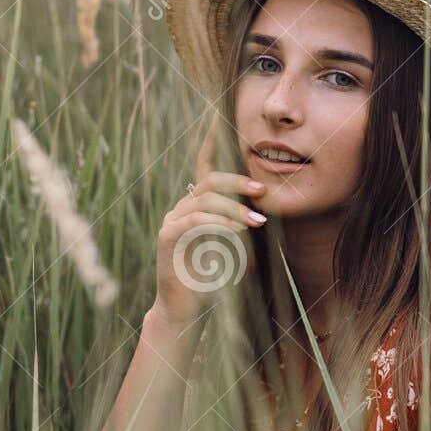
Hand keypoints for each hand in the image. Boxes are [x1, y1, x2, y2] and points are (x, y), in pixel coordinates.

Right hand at [150, 116, 266, 328]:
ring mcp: (171, 222)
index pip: (205, 168)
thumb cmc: (212, 282)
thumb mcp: (233, 248)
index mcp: (197, 207)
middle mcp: (181, 209)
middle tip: (262, 191)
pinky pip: (194, 222)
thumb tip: (263, 209)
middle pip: (209, 181)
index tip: (220, 118)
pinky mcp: (167, 239)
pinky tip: (235, 231)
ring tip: (256, 221)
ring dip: (233, 208)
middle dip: (237, 182)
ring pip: (204, 201)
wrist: (185, 312)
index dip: (211, 142)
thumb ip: (240, 225)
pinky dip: (217, 223)